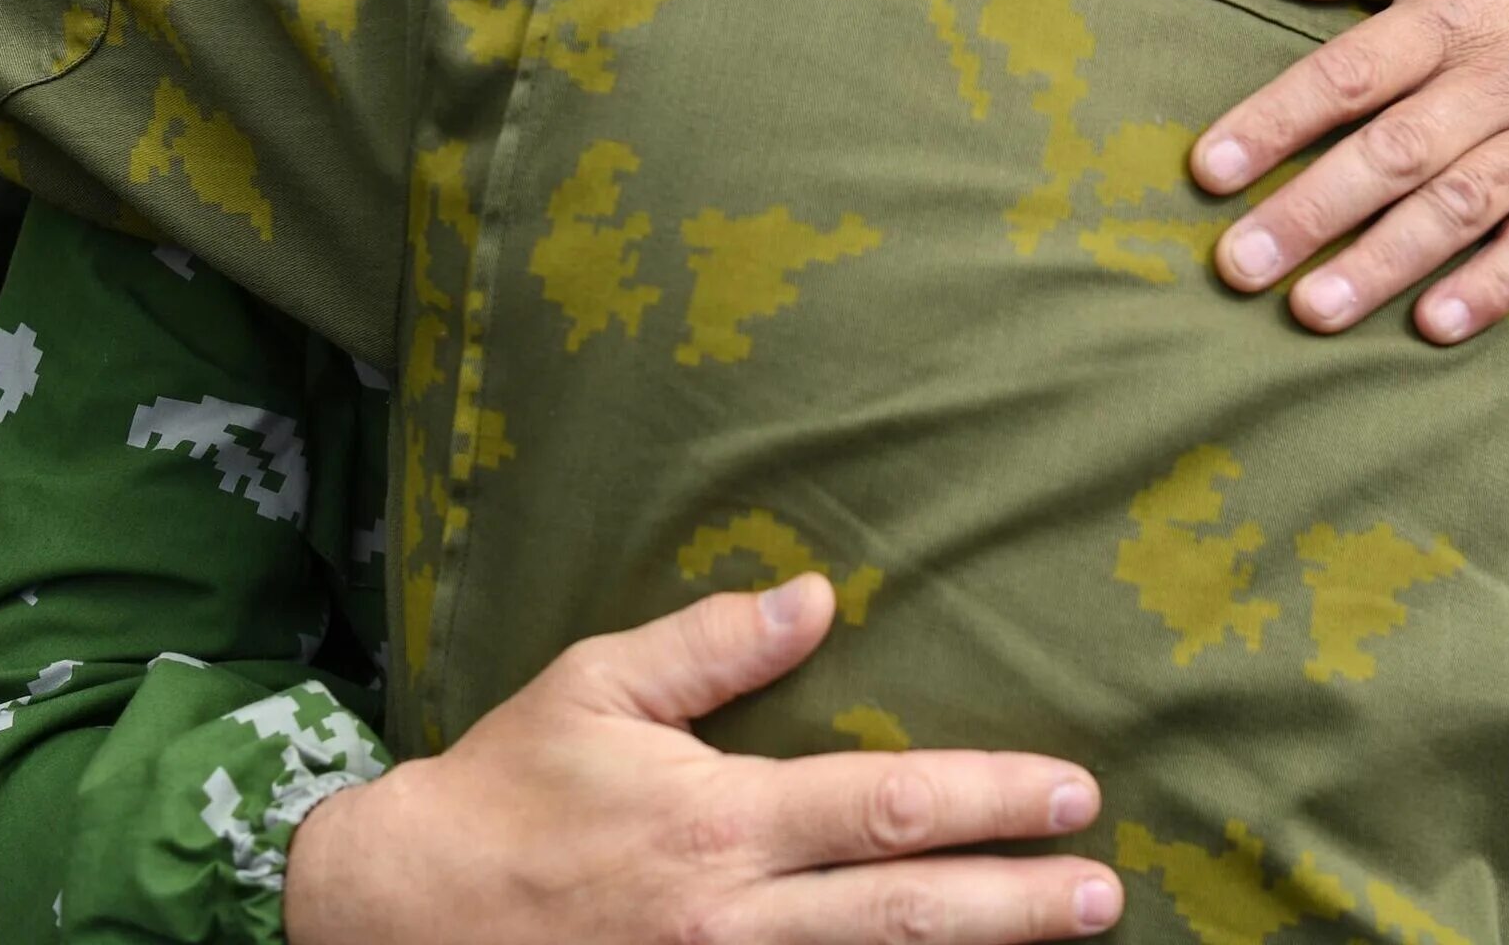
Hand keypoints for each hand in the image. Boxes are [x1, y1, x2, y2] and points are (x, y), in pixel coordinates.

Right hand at [285, 574, 1120, 944]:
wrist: (402, 915)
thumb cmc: (508, 788)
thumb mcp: (598, 686)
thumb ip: (712, 645)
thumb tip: (816, 597)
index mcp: (720, 823)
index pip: (886, 808)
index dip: (989, 799)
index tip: (1070, 791)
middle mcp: (733, 919)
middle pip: (907, 913)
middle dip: (1018, 902)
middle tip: (1106, 887)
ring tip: (1068, 936)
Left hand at [1191, 0, 1508, 343]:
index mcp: (1447, 18)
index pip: (1347, 73)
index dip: (1276, 120)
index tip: (1209, 170)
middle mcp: (1499, 79)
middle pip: (1395, 152)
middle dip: (1312, 210)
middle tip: (1238, 265)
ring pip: (1460, 207)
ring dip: (1383, 262)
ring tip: (1311, 310)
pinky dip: (1491, 286)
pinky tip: (1431, 326)